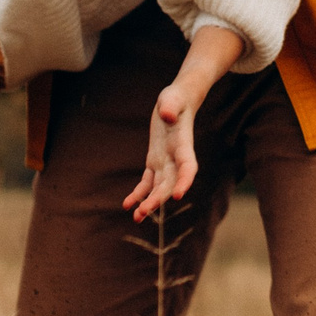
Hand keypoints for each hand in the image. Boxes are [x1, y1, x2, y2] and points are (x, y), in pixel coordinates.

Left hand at [123, 27, 242, 221]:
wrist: (178, 100)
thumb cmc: (176, 97)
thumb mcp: (173, 98)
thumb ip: (171, 106)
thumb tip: (167, 115)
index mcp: (184, 145)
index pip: (187, 167)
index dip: (184, 182)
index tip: (177, 196)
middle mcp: (176, 158)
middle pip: (170, 183)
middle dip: (158, 198)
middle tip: (143, 212)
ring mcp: (166, 162)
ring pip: (158, 187)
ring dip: (149, 202)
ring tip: (136, 217)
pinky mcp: (155, 162)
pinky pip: (147, 182)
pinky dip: (139, 193)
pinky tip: (127, 204)